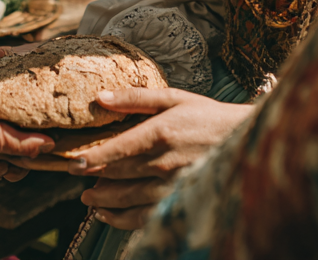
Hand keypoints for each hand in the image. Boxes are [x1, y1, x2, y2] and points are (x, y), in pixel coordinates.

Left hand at [67, 88, 250, 229]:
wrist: (242, 139)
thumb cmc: (207, 115)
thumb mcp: (174, 98)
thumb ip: (135, 98)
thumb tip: (101, 96)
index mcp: (159, 133)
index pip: (117, 150)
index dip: (92, 158)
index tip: (74, 162)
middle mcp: (163, 162)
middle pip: (119, 175)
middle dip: (93, 178)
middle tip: (75, 177)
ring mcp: (172, 185)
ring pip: (129, 198)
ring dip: (104, 201)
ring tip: (88, 200)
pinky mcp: (179, 200)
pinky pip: (146, 216)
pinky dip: (123, 219)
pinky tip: (108, 216)